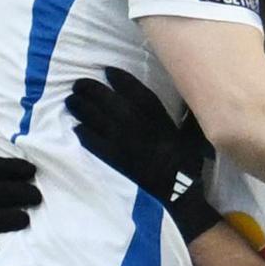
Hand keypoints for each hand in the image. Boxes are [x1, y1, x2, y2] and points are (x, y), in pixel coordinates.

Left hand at [65, 70, 222, 239]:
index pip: (137, 93)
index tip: (108, 70)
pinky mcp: (114, 161)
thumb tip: (189, 97)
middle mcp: (139, 127)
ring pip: (98, 120)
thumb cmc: (187, 163)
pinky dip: (84, 135)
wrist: (177, 195)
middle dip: (92, 90)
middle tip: (78, 83)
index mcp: (159, 119)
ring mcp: (124, 144)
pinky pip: (94, 144)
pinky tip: (76, 127)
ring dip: (82, 108)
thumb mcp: (193, 135)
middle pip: (110, 103)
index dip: (121, 80)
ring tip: (70, 100)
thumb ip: (189, 115)